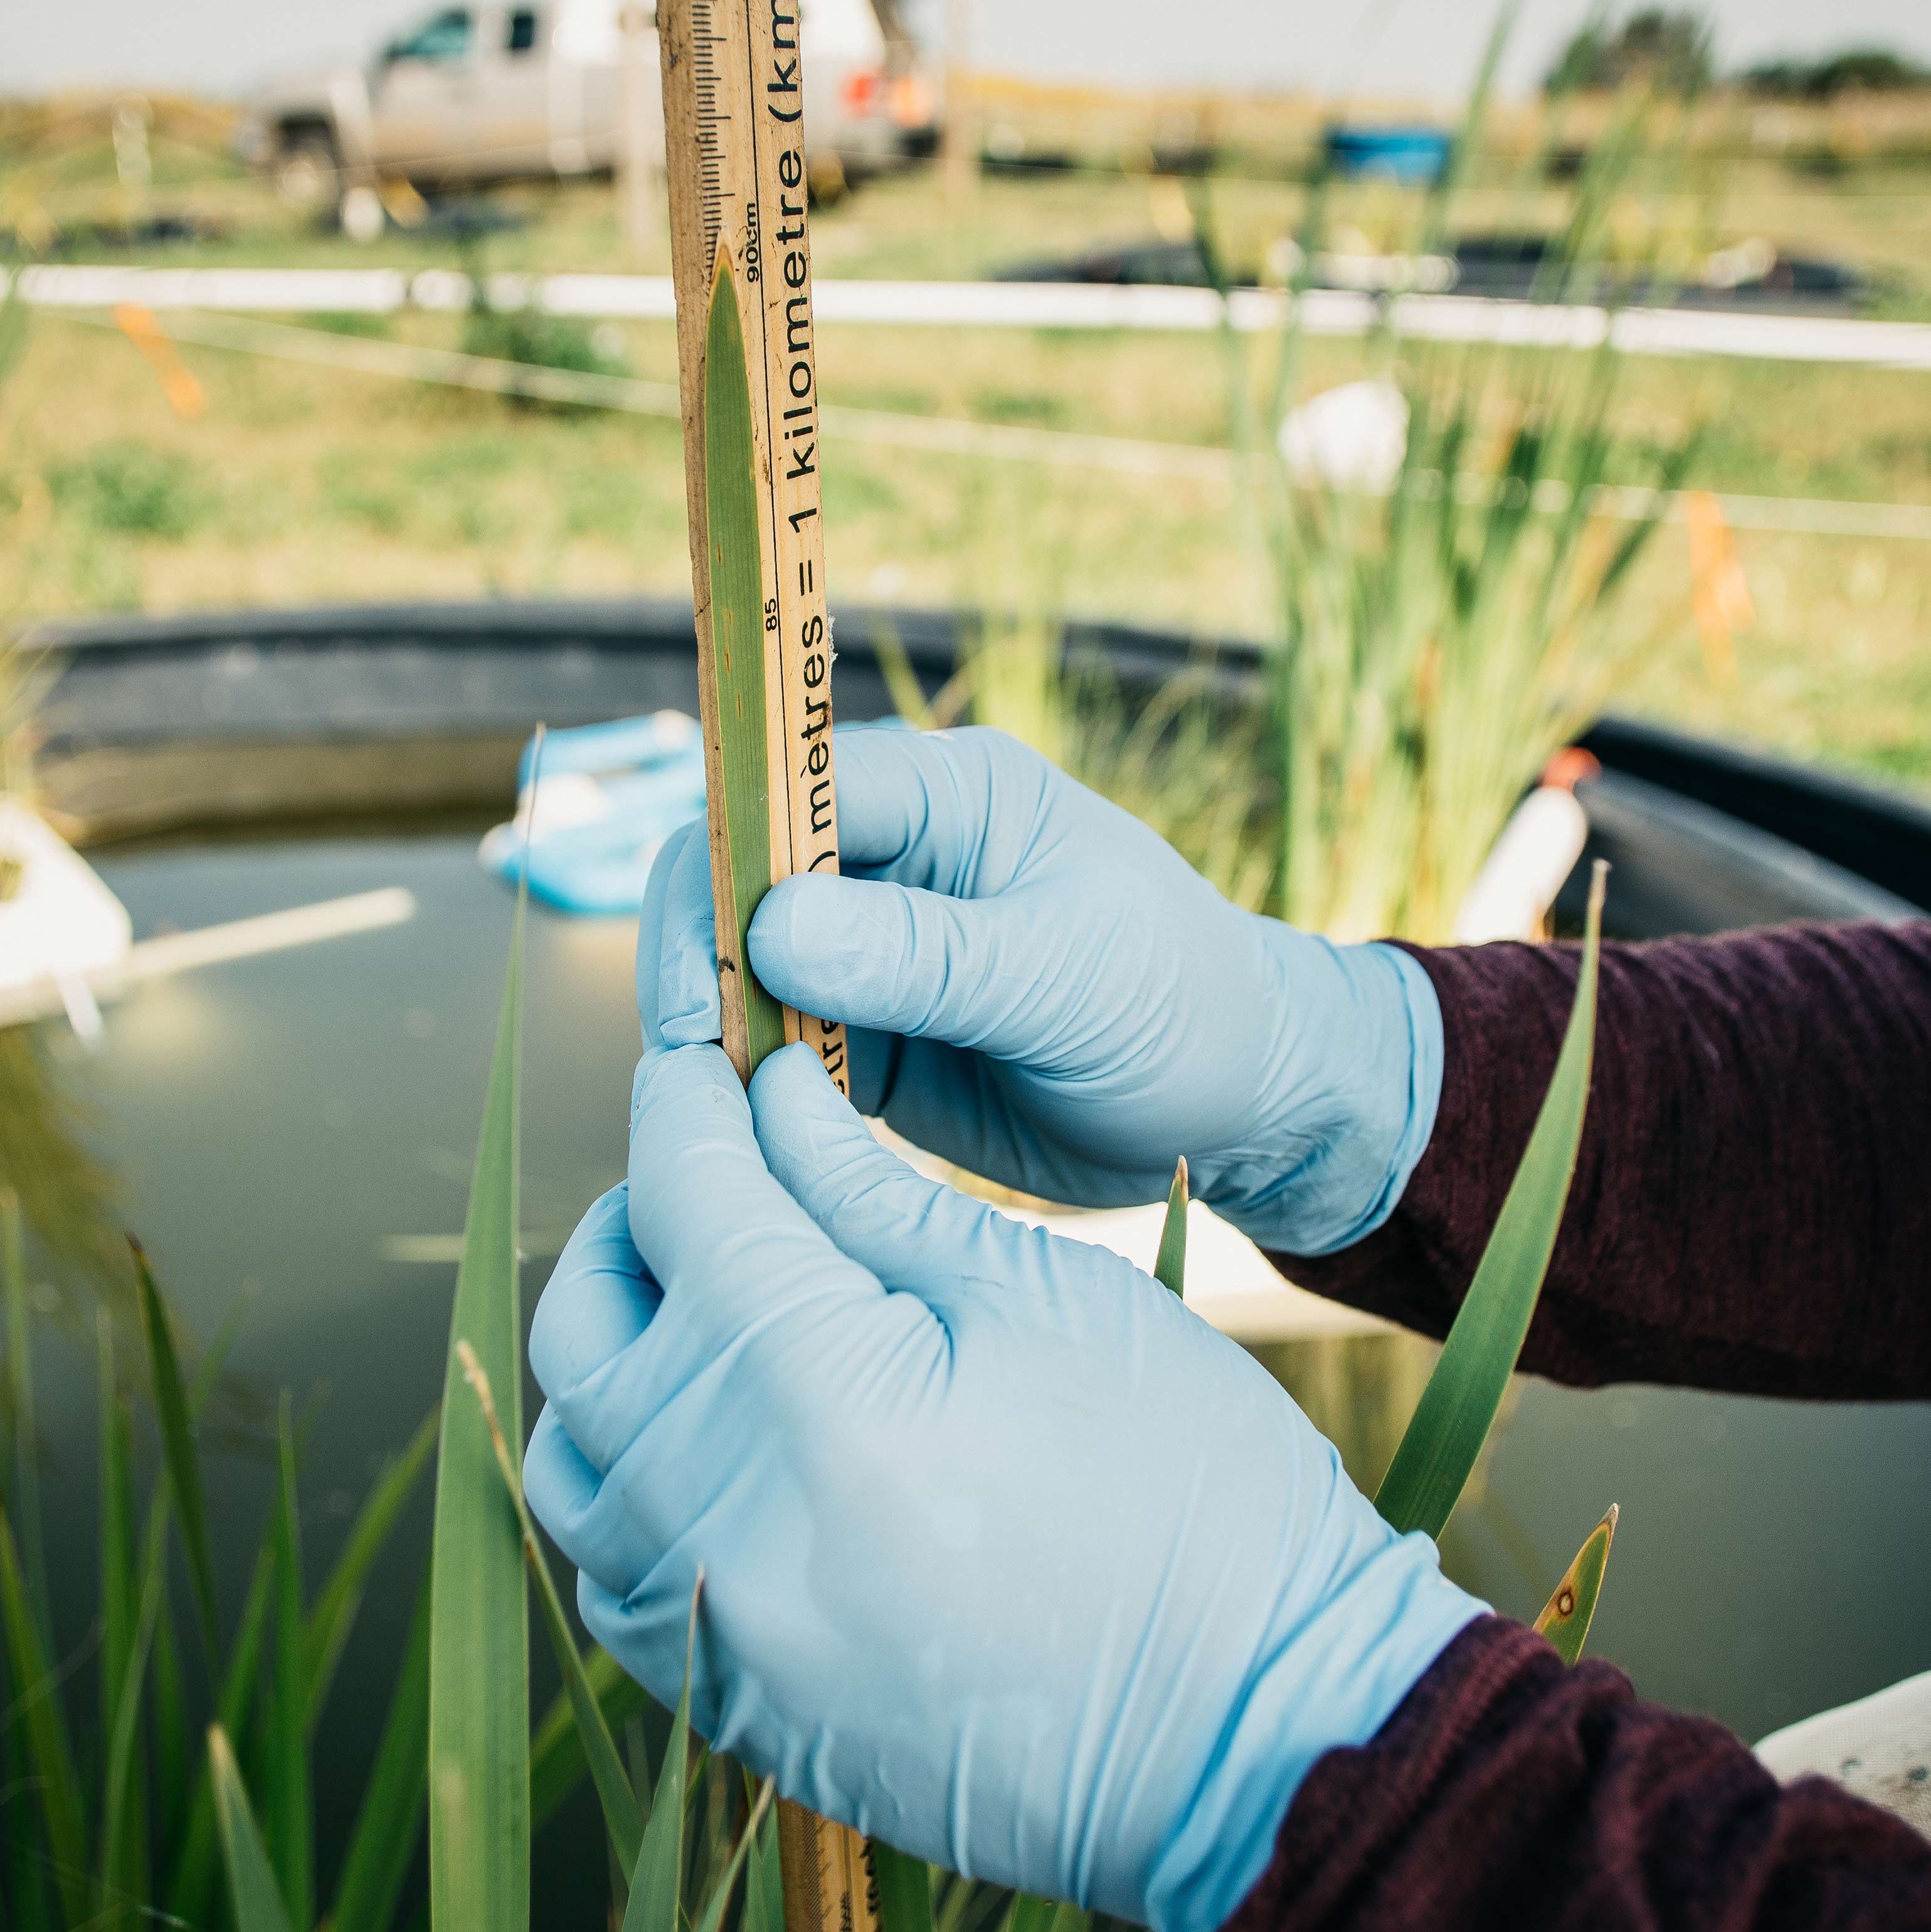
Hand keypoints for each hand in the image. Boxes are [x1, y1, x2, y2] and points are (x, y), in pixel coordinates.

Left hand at [524, 1042, 1484, 1931]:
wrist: (1259, 1735)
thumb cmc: (1191, 1491)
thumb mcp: (1047, 1297)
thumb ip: (873, 1197)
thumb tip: (769, 1100)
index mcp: (819, 1398)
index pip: (686, 1201)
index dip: (686, 1104)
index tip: (704, 1054)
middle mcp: (728, 1526)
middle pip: (595, 1327)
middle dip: (638, 1222)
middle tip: (717, 1173)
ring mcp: (720, 1637)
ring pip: (575, 1460)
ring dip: (614, 1358)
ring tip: (707, 1307)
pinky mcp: (739, 1712)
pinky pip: (609, 1578)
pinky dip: (629, 1489)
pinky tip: (714, 1441)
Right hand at [637, 724, 1442, 1255]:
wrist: (1243, 1108)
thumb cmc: (1181, 1008)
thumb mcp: (1068, 976)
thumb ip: (925, 953)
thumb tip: (771, 927)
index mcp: (946, 796)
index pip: (783, 791)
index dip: (720, 869)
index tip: (700, 978)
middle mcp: (890, 860)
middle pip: (732, 874)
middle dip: (696, 957)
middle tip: (687, 1058)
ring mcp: (870, 952)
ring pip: (735, 968)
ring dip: (710, 1030)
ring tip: (706, 1111)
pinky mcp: (866, 1042)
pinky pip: (769, 1050)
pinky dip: (743, 1089)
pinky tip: (740, 1140)